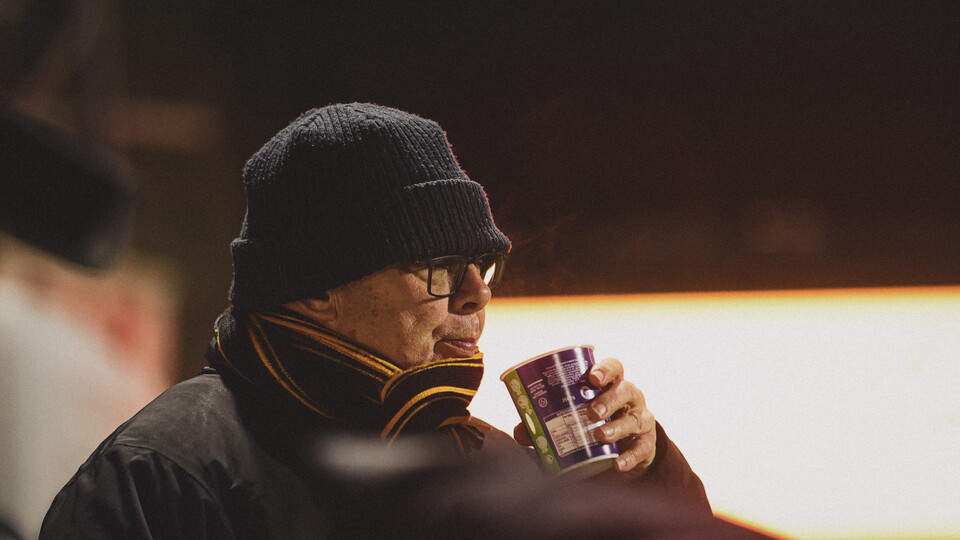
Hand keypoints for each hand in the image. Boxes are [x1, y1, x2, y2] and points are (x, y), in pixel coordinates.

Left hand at [511, 357, 656, 473]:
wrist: (624, 449)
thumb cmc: (595, 423)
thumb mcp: (576, 418)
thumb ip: (545, 422)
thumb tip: (520, 431)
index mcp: (611, 384)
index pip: (614, 368)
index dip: (605, 369)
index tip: (591, 378)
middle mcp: (630, 397)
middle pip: (625, 390)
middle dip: (609, 399)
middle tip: (592, 412)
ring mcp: (640, 419)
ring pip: (634, 418)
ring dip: (617, 427)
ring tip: (599, 435)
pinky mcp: (647, 443)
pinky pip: (642, 448)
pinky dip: (629, 456)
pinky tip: (617, 463)